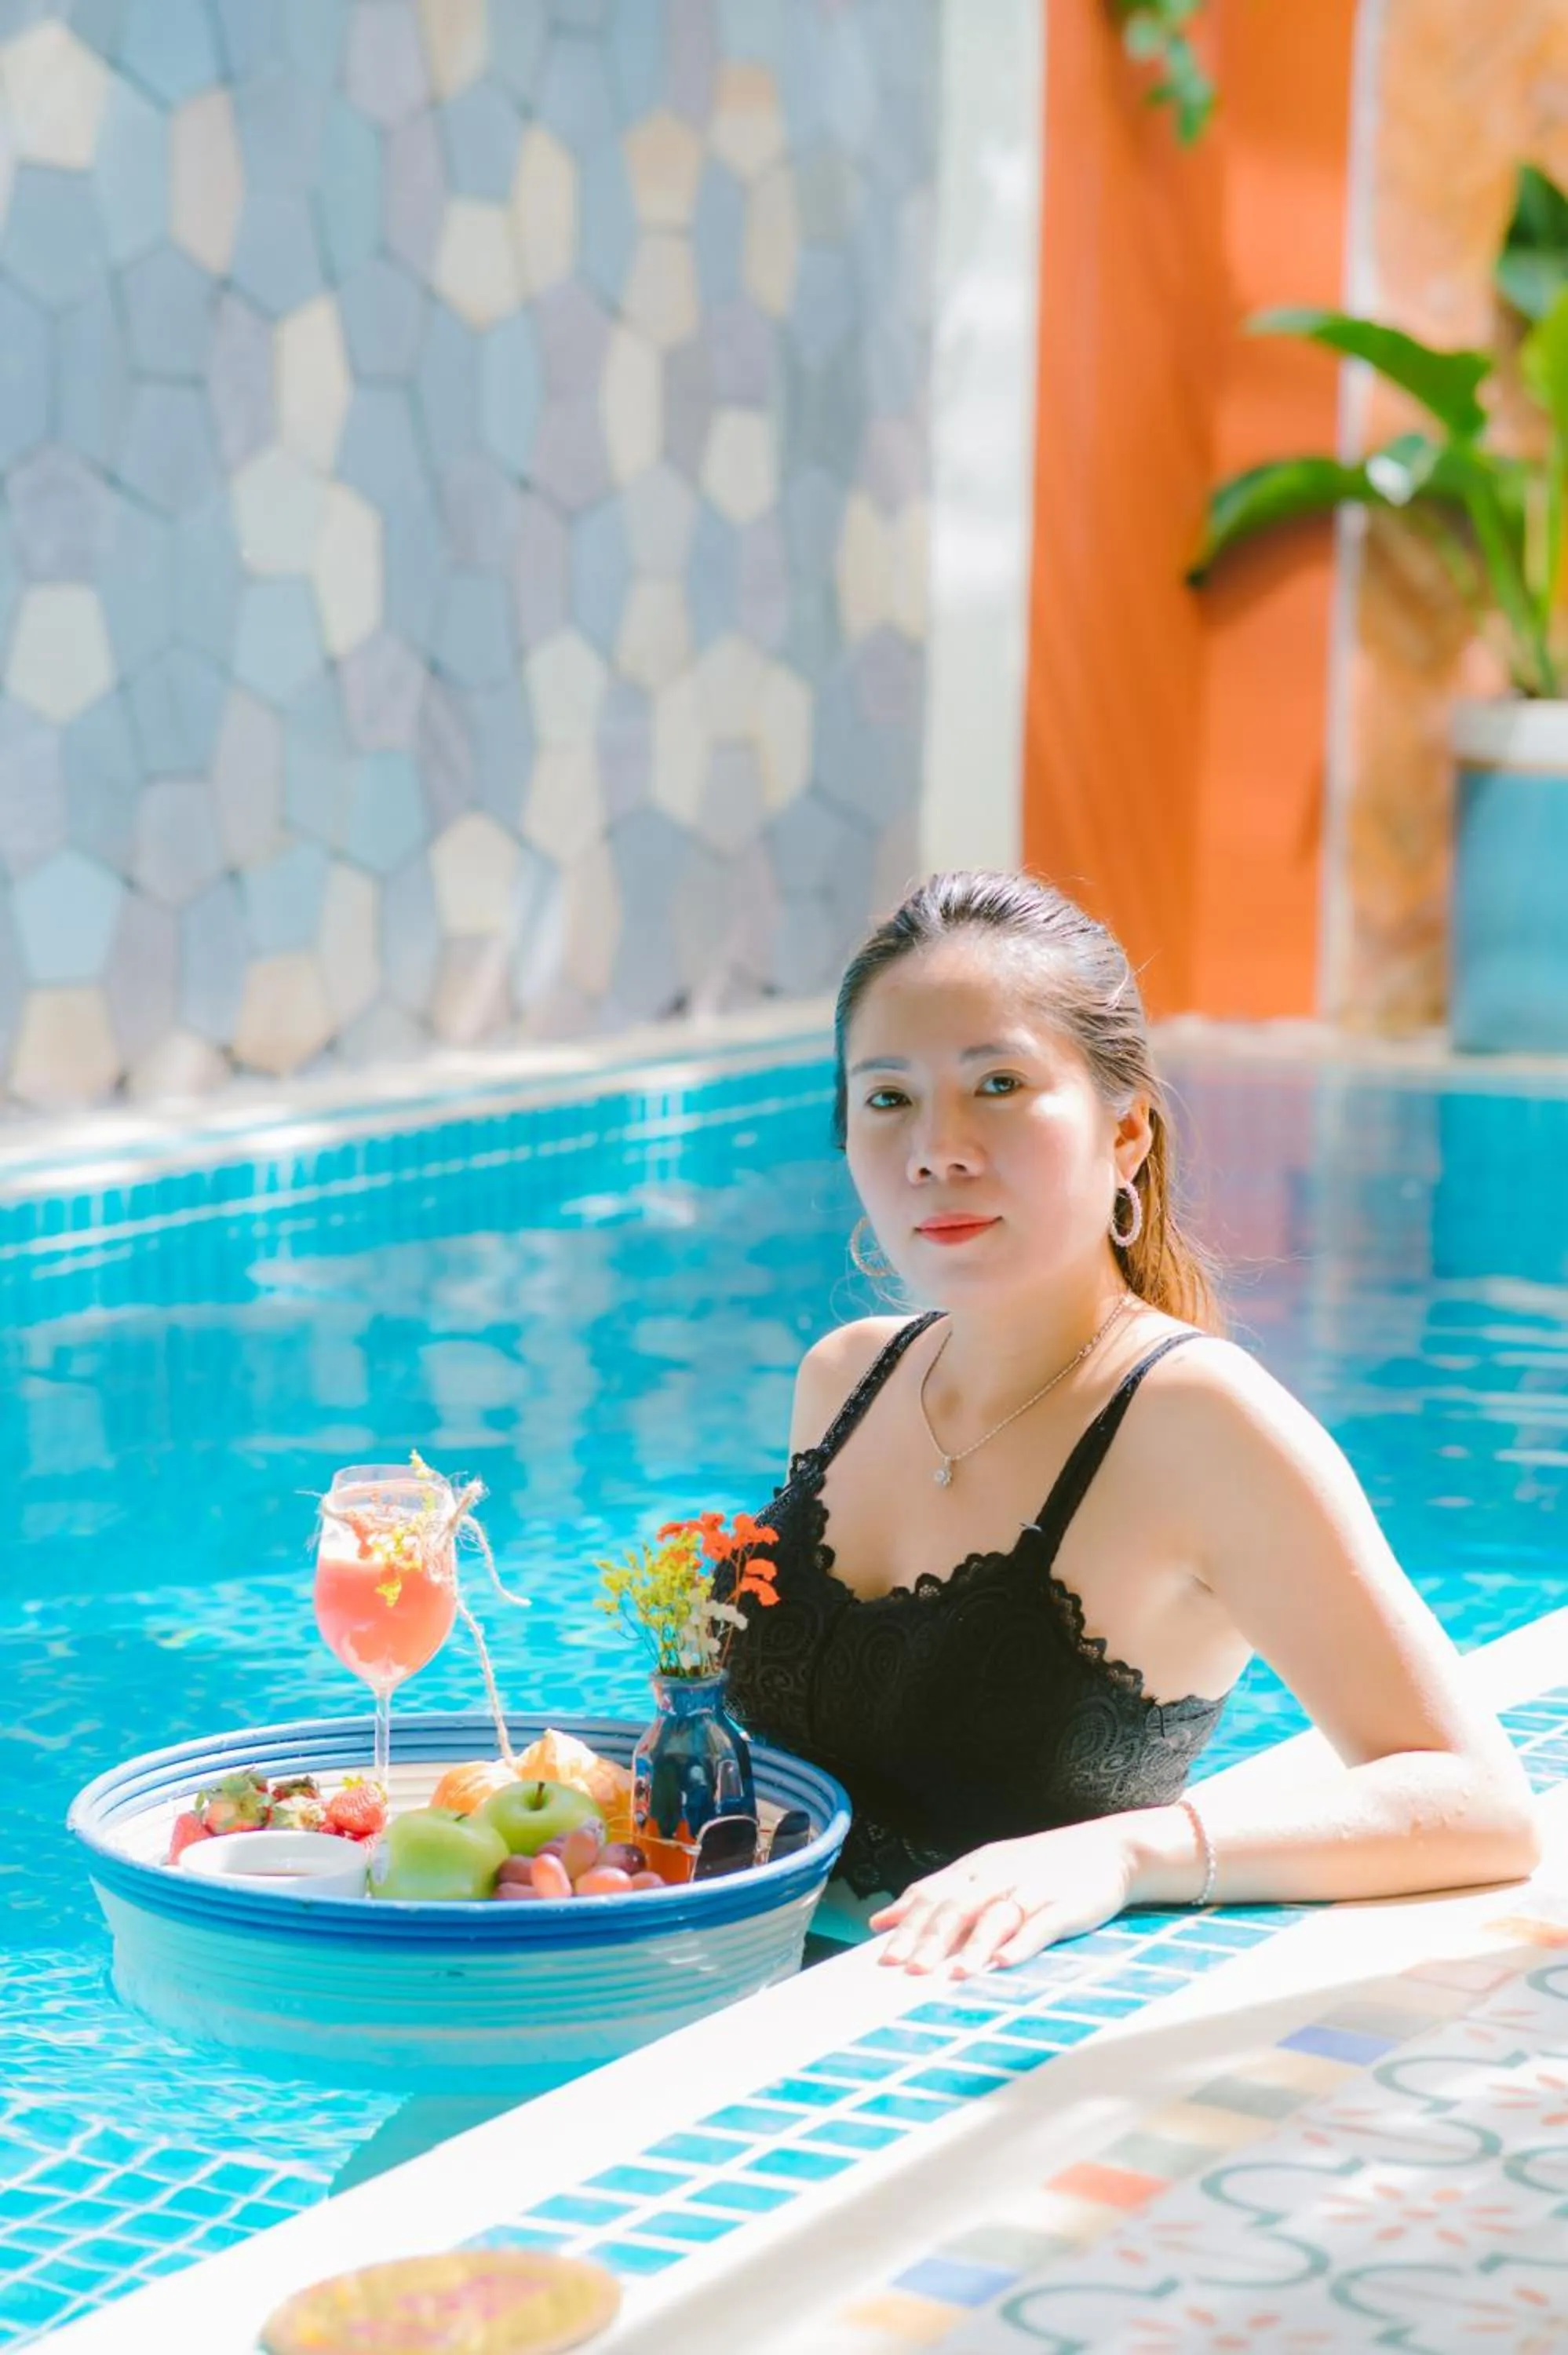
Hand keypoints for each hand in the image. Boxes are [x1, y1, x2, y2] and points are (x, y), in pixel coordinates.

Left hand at [868, 1817, 1138, 1976]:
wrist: (1111, 1849)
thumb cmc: (1042, 1866)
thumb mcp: (987, 1871)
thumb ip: (938, 1893)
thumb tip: (884, 1919)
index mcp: (977, 1868)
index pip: (933, 1893)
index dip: (907, 1923)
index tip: (881, 1954)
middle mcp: (999, 1875)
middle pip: (958, 1906)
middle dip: (931, 1939)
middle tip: (907, 1970)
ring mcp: (1033, 1889)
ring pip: (996, 1917)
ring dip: (973, 1946)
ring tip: (953, 1975)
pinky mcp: (1066, 1905)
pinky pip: (1041, 1925)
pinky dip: (1022, 1942)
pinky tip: (1005, 1961)